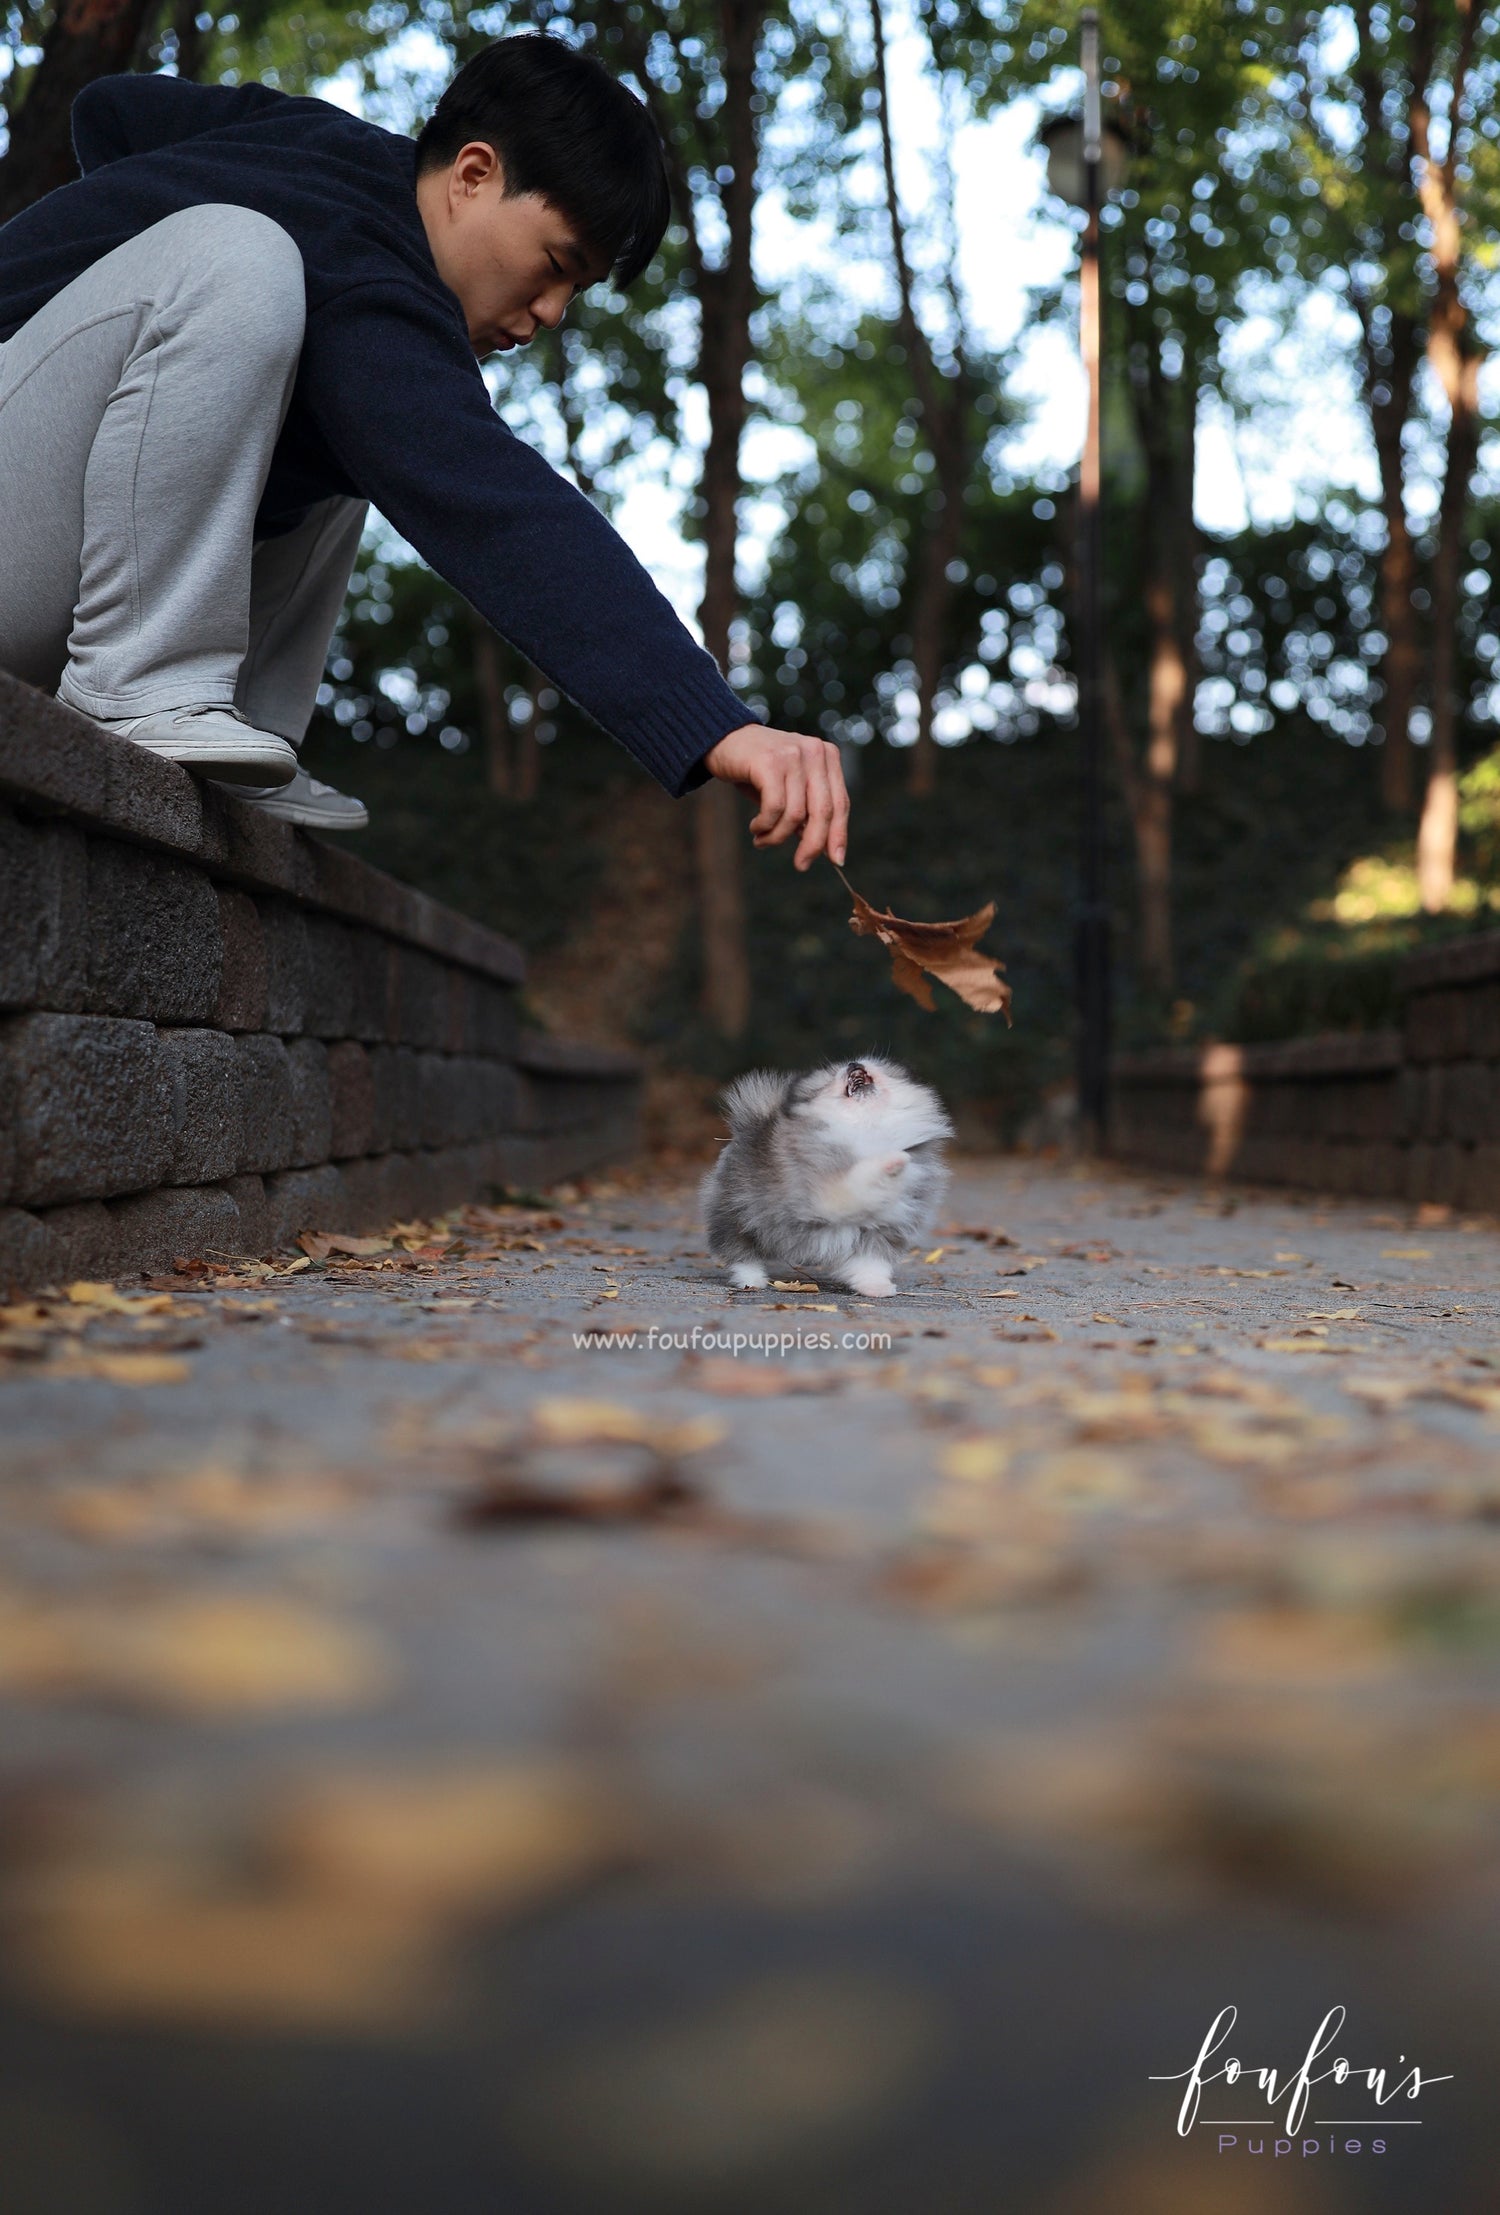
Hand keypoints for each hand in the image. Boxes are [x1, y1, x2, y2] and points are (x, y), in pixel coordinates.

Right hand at [700, 723, 849, 869]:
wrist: (723, 739)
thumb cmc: (758, 769)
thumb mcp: (790, 789)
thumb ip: (808, 811)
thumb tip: (825, 849)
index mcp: (827, 756)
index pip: (840, 803)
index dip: (838, 835)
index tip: (836, 861)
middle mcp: (814, 752)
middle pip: (823, 811)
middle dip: (813, 845)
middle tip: (801, 865)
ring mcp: (793, 755)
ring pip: (796, 815)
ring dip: (777, 836)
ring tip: (762, 840)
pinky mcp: (770, 762)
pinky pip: (775, 808)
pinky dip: (765, 825)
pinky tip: (755, 828)